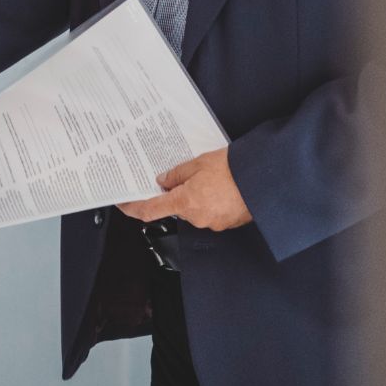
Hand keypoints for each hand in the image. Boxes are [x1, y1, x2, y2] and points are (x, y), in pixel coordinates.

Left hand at [116, 147, 252, 231]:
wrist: (262, 179)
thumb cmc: (232, 169)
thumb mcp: (198, 163)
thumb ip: (177, 174)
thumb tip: (164, 180)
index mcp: (184, 202)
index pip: (150, 211)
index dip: (133, 208)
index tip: (123, 203)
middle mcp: (196, 217)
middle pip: (175, 208)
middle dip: (176, 193)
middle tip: (184, 175)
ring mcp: (212, 223)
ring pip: (194, 210)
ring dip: (196, 196)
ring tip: (209, 177)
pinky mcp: (226, 223)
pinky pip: (210, 213)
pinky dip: (210, 202)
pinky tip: (220, 187)